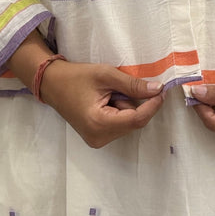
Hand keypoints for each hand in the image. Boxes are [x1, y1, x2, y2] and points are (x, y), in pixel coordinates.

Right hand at [41, 61, 164, 147]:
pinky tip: (107, 100)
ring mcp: (97, 140)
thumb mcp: (106, 75)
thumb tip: (158, 90)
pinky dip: (120, 111)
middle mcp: (99, 138)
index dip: (153, 105)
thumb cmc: (76, 77)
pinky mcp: (97, 137)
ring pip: (128, 123)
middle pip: (133, 122)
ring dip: (127, 106)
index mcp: (99, 124)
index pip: (136, 119)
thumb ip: (132, 84)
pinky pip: (119, 125)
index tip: (162, 90)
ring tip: (109, 93)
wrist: (52, 84)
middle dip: (135, 103)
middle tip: (121, 85)